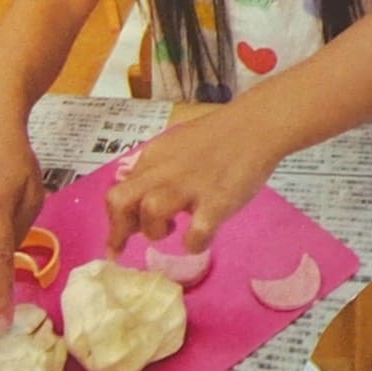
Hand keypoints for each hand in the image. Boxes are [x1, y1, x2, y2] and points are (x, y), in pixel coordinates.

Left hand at [108, 103, 274, 254]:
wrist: (256, 125)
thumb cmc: (219, 138)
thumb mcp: (176, 149)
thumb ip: (157, 172)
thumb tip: (142, 201)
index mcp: (153, 159)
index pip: (117, 191)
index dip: (115, 220)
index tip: (118, 240)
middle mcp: (164, 172)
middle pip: (120, 201)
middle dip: (119, 229)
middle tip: (130, 245)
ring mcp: (190, 186)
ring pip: (151, 212)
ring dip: (155, 231)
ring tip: (174, 229)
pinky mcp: (217, 201)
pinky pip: (196, 232)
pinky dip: (194, 243)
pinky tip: (200, 239)